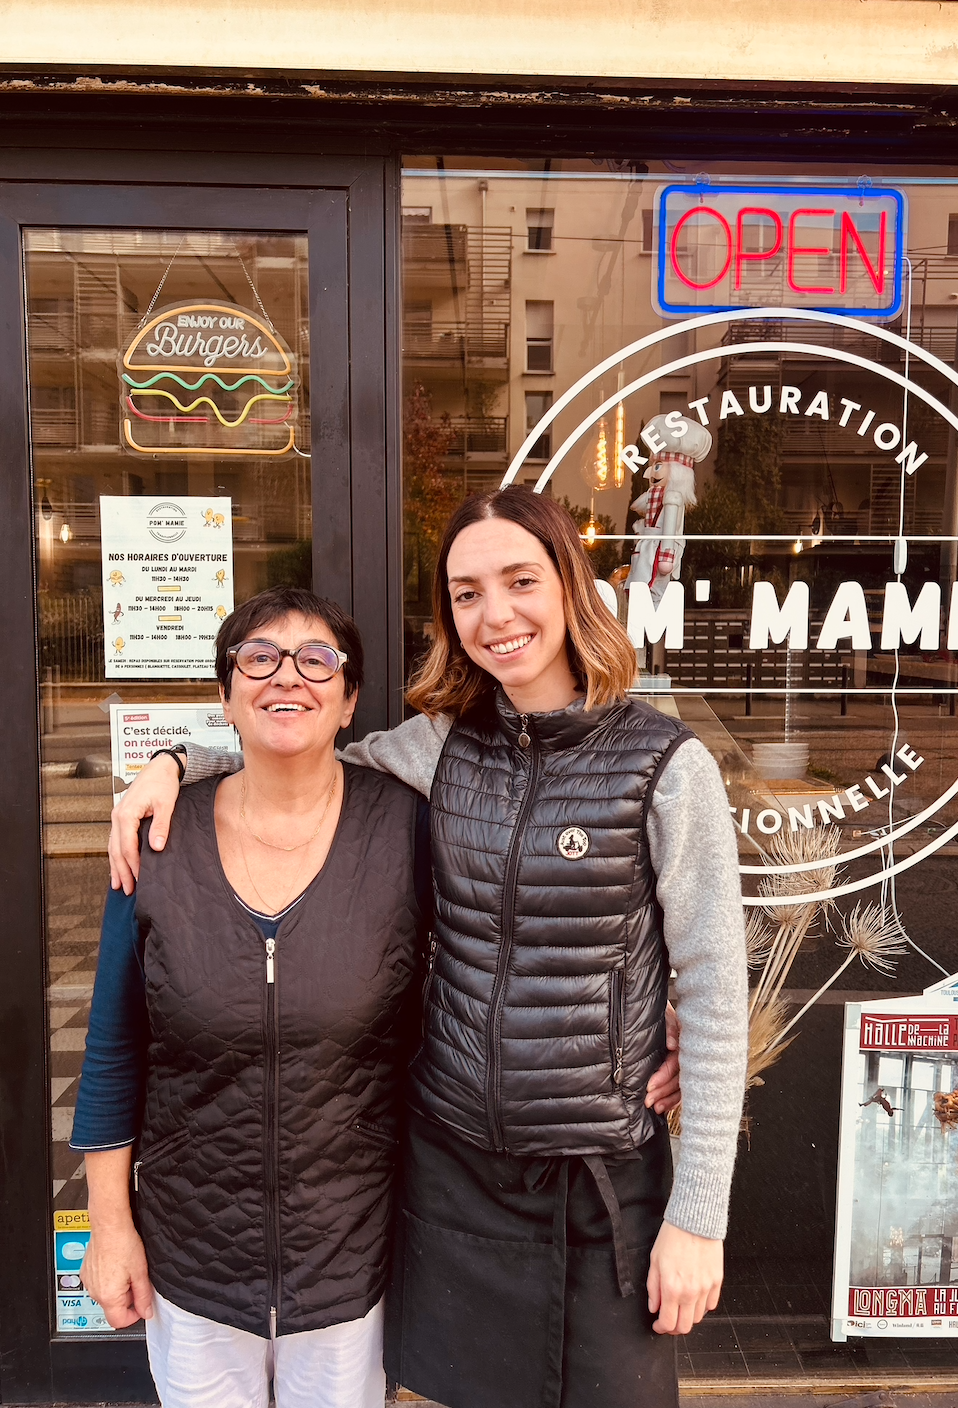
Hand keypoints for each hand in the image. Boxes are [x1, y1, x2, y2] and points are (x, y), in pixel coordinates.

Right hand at [80, 1221, 153, 1328]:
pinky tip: (116, 1265)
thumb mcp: (140, 1272)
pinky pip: (98, 1284)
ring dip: (118, 1289)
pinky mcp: (86, 1272)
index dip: (133, 1317)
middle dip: (127, 1299)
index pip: (118, 1322)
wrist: (109, 1225)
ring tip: (127, 1269)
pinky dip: (108, 1280)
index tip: (141, 1307)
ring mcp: (88, 1282)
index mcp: (108, 1296)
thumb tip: (146, 1312)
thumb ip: (144, 1296)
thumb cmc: (123, 1244)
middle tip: (136, 1281)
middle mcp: (95, 1292)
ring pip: (106, 1295)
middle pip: (112, 1308)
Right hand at [108, 753, 181, 893]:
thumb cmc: (163, 783)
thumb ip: (161, 825)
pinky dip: (116, 855)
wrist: (161, 767)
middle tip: (128, 889)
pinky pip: (116, 840)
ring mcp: (117, 817)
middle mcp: (118, 816)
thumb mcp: (165, 804)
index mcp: (126, 814)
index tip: (140, 879)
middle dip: (122, 871)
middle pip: (116, 850)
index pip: (127, 846)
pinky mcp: (122, 817)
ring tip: (119, 885)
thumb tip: (156, 846)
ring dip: (116, 866)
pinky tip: (118, 866)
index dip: (133, 864)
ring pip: (113, 847)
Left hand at [645, 1001, 679, 1113]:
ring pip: (683, 1085)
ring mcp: (689, 1061)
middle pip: (680, 1078)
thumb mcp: (665, 1012)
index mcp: (686, 1042)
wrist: (664, 1005)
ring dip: (669, 1098)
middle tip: (649, 1102)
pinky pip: (684, 1086)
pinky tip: (666, 1106)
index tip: (649, 1086)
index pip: (675, 1064)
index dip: (663, 1077)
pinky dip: (675, 1097)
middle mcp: (690, 1054)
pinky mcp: (686, 1066)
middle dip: (664, 1092)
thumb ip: (670, 1026)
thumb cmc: (662, 1009)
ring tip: (656, 1107)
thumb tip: (673, 1045)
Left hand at [647, 1221, 722, 1334]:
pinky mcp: (717, 1281)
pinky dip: (702, 1306)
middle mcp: (690, 1292)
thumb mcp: (654, 1260)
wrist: (695, 1220)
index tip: (658, 1325)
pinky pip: (711, 1304)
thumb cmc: (673, 1236)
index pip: (668, 1323)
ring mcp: (706, 1288)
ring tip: (680, 1306)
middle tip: (668, 1320)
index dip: (661, 1328)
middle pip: (685, 1327)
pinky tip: (694, 1297)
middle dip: (674, 1328)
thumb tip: (654, 1306)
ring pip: (699, 1318)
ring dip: (688, 1316)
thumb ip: (653, 1287)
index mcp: (672, 1288)